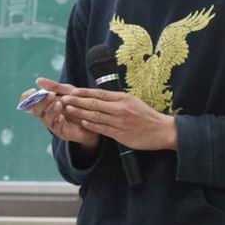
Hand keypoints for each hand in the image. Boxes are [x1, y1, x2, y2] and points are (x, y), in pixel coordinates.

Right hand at [20, 83, 98, 149]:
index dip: (26, 98)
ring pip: (45, 119)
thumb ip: (54, 87)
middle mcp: (47, 114)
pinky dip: (58, 121)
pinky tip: (62, 117)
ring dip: (51, 111)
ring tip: (59, 104)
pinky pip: (56, 128)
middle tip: (51, 95)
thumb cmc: (79, 103)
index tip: (32, 91)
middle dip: (41, 102)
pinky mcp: (63, 132)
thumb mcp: (68, 92)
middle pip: (36, 110)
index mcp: (45, 104)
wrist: (96, 117)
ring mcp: (54, 124)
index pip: (29, 102)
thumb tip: (38, 80)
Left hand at [40, 77, 177, 150]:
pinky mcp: (120, 134)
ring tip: (67, 110)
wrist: (162, 130)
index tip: (70, 90)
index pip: (98, 94)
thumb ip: (115, 99)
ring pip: (95, 116)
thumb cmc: (145, 115)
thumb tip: (98, 95)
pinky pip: (102, 128)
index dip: (83, 93)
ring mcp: (119, 121)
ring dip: (79, 113)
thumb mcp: (132, 101)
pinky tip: (82, 122)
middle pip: (93, 104)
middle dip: (76, 101)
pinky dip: (91, 125)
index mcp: (122, 98)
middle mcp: (120, 108)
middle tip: (62, 99)